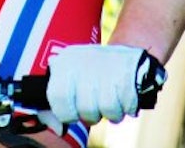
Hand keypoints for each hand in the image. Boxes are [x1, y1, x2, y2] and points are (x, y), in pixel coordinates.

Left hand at [45, 44, 164, 123]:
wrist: (127, 56)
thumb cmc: (94, 73)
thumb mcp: (71, 76)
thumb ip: (59, 99)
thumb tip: (58, 128)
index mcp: (65, 62)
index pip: (57, 96)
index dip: (66, 112)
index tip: (73, 112)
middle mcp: (83, 62)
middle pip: (84, 109)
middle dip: (91, 115)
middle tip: (96, 107)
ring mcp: (105, 67)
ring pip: (105, 110)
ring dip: (111, 113)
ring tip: (112, 103)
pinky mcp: (125, 75)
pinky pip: (124, 106)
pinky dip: (126, 108)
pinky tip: (124, 100)